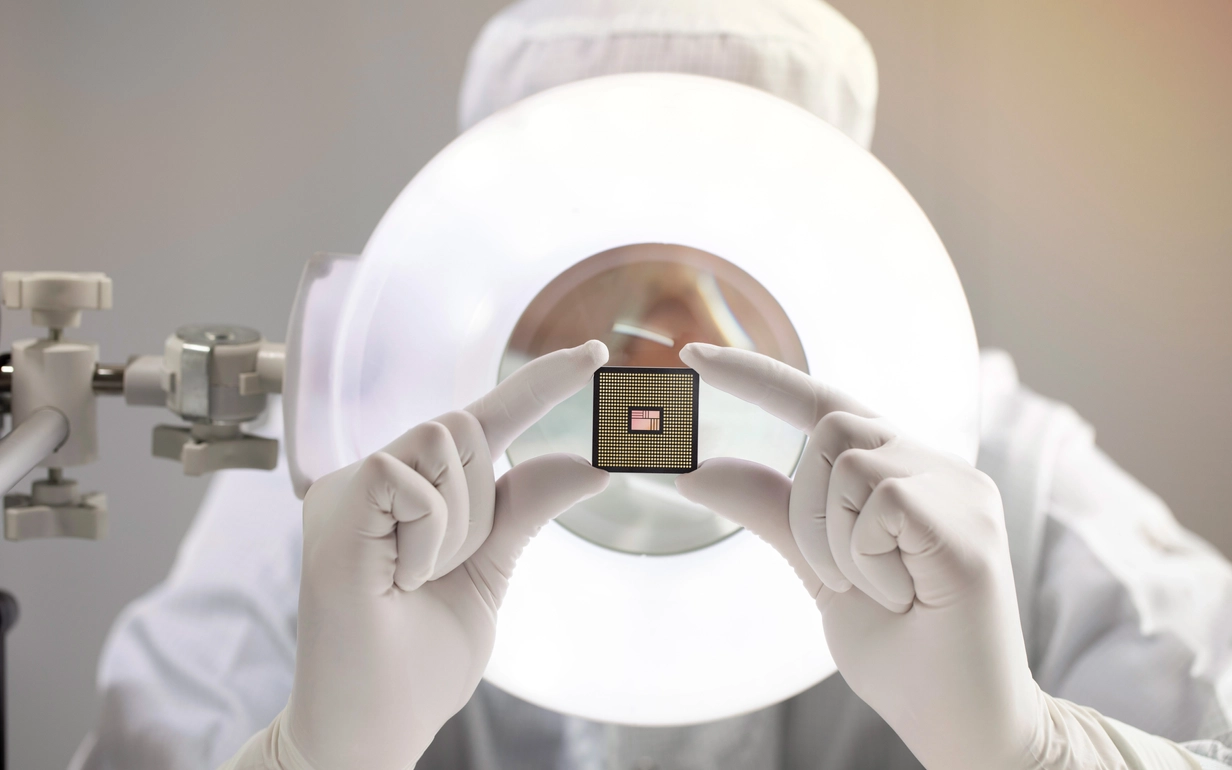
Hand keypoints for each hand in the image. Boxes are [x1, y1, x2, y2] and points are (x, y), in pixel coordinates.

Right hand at [224, 341, 609, 769]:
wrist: (373, 723)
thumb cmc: (419, 655)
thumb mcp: (491, 570)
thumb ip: (526, 508)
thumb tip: (591, 459)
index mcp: (416, 489)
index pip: (487, 417)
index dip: (541, 381)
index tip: (594, 352)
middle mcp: (377, 476)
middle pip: (469, 425)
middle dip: (481, 504)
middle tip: (441, 572)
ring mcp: (348, 488)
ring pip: (446, 439)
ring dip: (456, 523)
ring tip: (413, 579)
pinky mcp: (335, 505)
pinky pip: (413, 477)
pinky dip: (428, 535)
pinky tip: (398, 579)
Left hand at [674, 343, 1046, 769]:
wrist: (960, 723)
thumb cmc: (900, 648)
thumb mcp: (819, 570)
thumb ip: (772, 511)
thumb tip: (697, 467)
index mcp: (904, 473)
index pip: (824, 403)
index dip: (758, 377)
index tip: (693, 355)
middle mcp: (940, 468)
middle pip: (830, 425)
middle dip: (805, 504)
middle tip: (838, 577)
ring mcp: (963, 493)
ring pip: (849, 461)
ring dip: (833, 537)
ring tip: (881, 591)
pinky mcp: (971, 527)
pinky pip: (879, 501)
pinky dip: (866, 558)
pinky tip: (904, 597)